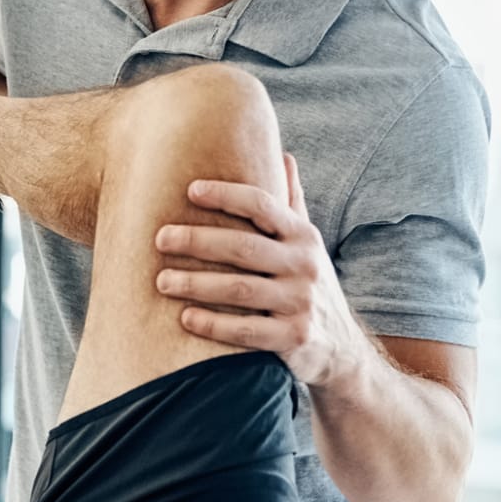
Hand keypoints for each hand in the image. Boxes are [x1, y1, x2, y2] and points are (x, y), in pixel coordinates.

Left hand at [153, 154, 370, 387]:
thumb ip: (292, 202)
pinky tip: (185, 318)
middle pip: (243, 247)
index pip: (262, 205)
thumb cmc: (307, 284)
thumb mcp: (307, 243)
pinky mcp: (293, 338)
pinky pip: (247, 330)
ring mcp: (300, 303)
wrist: (340, 347)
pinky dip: (214, 324)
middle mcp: (304, 265)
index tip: (191, 190)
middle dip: (198, 240)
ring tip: (162, 280)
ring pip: (240, 289)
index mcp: (302, 236)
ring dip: (196, 283)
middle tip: (160, 238)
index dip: (226, 194)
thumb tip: (283, 155)